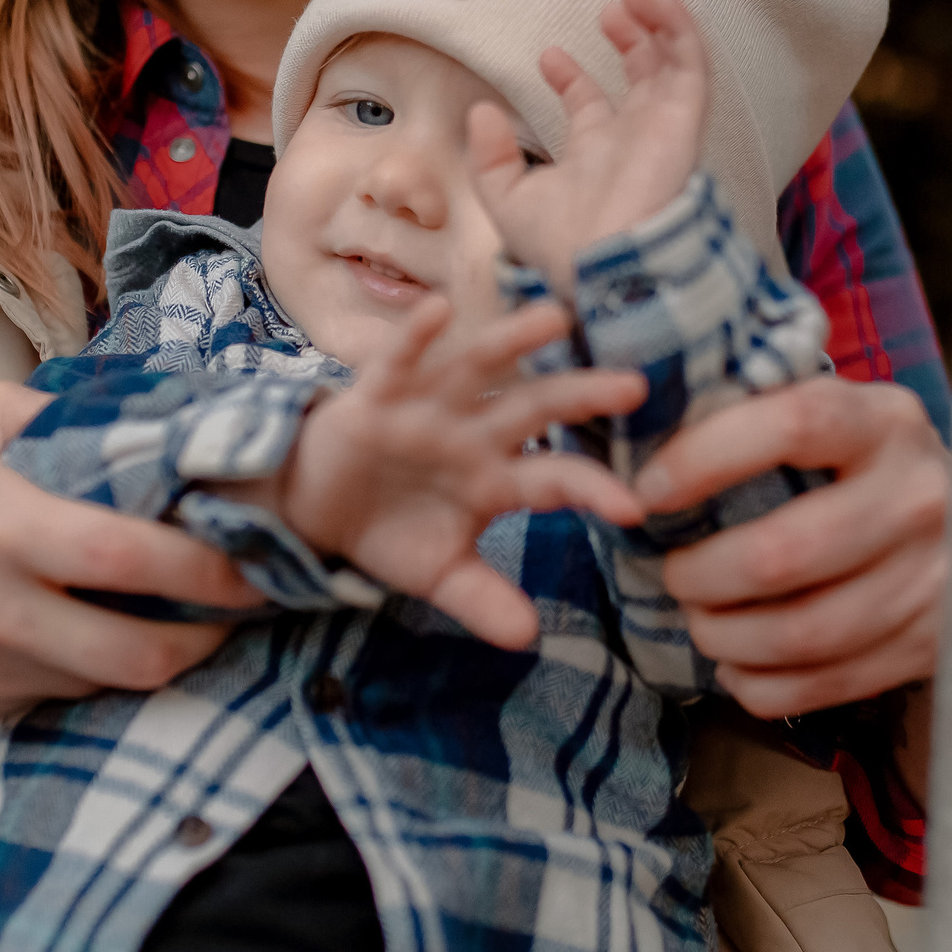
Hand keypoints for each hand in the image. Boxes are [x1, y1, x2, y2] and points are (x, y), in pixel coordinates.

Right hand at [0, 381, 265, 742]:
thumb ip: (63, 418)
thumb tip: (160, 425)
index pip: (124, 556)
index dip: (206, 567)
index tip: (257, 559)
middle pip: (137, 654)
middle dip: (209, 636)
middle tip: (243, 604)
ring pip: (109, 683)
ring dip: (159, 653)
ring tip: (187, 611)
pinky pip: (65, 695)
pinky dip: (96, 669)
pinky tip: (99, 627)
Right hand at [282, 298, 646, 649]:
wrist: (315, 509)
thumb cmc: (390, 530)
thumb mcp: (437, 575)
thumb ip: (483, 600)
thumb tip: (528, 639)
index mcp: (496, 478)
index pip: (556, 479)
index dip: (593, 490)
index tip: (635, 507)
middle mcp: (474, 433)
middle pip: (536, 407)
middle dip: (581, 395)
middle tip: (634, 385)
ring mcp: (429, 407)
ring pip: (478, 368)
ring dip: (513, 340)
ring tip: (552, 318)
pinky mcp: (378, 395)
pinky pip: (398, 361)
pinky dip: (415, 337)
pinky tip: (437, 312)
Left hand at [469, 0, 710, 296]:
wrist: (605, 262)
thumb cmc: (560, 245)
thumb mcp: (507, 201)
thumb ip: (491, 157)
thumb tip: (481, 111)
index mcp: (595, 156)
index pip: (589, 106)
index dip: (570, 76)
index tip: (547, 54)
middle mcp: (632, 138)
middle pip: (640, 77)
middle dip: (627, 39)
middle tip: (609, 9)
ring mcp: (662, 128)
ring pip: (672, 65)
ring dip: (658, 23)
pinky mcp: (685, 121)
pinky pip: (691, 66)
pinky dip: (679, 28)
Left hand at [637, 377, 949, 721]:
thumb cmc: (864, 466)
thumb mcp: (833, 417)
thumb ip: (757, 418)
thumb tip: (640, 444)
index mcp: (886, 422)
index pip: (793, 425)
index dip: (705, 458)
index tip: (645, 491)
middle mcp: (921, 496)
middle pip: (784, 553)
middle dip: (701, 574)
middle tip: (672, 574)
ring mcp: (936, 578)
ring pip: (803, 633)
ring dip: (725, 637)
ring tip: (700, 621)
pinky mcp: (933, 646)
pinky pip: (825, 684)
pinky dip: (760, 685)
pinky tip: (737, 666)